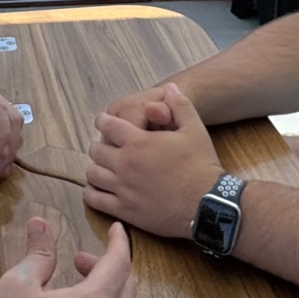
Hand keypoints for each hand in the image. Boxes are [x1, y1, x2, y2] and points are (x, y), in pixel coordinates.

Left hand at [84, 83, 222, 238]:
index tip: (103, 121)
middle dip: (100, 145)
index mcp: (138, 142)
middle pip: (96, 150)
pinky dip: (91, 193)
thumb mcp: (194, 129)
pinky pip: (95, 200)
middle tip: (107, 146)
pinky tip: (96, 190)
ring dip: (96, 168)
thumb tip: (170, 87)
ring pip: (93, 174)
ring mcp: (123, 188)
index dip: (103, 121)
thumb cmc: (201, 165)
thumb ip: (179, 105)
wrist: (207, 203)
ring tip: (102, 167)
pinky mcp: (125, 210)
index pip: (107, 125)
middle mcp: (125, 164)